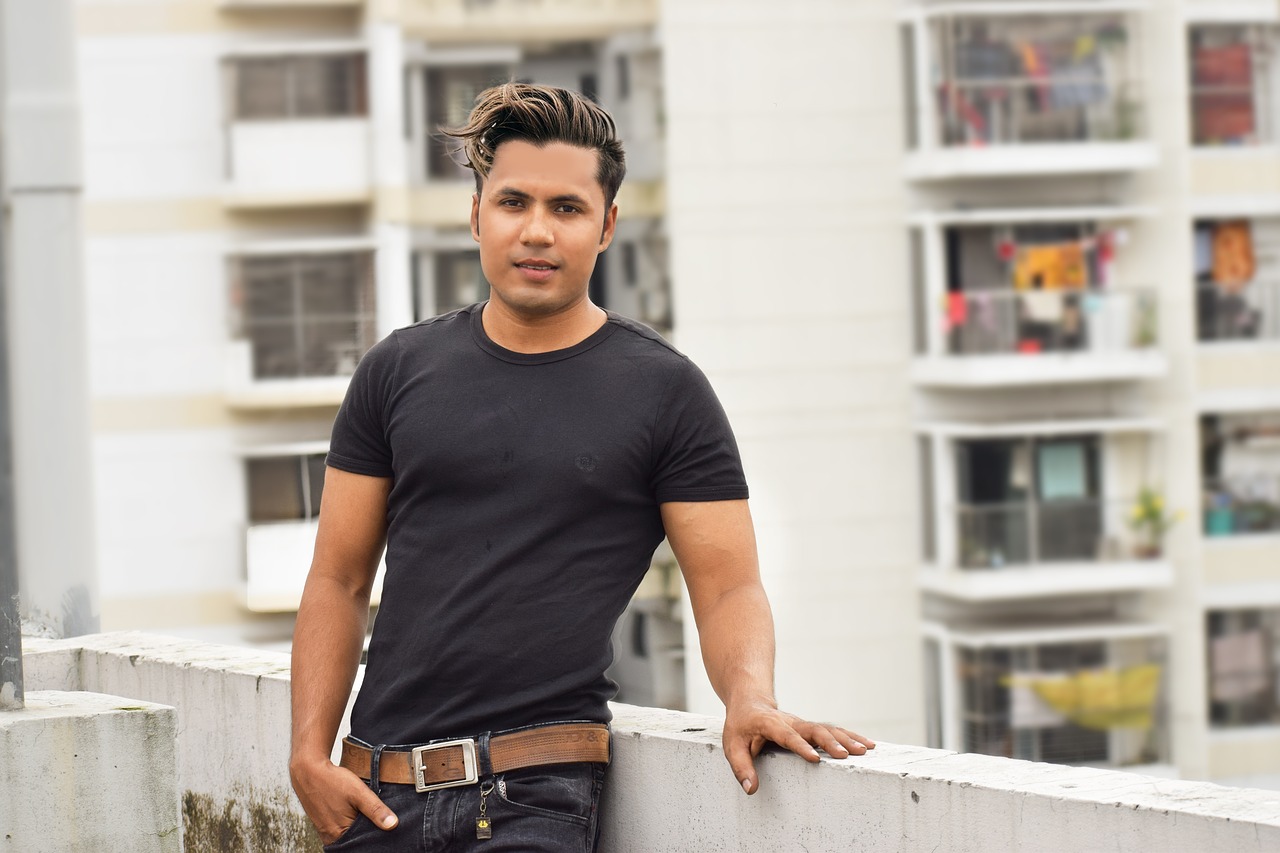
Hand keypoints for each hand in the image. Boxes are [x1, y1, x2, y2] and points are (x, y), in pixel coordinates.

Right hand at [290, 755, 398, 844]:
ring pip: (348, 834)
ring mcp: (325, 831)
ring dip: (357, 826)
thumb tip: (393, 825)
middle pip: (355, 840)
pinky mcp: (322, 823)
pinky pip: (340, 828)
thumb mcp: (358, 793)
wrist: (308, 770)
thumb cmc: (332, 780)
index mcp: (339, 834)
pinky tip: (353, 811)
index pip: (363, 843)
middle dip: (367, 831)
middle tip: (375, 817)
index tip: (383, 826)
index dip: (375, 835)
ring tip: (363, 812)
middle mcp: (330, 837)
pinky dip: (349, 822)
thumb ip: (376, 810)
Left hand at [722, 695, 874, 794]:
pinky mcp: (810, 729)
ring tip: (866, 750)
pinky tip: (868, 744)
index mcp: (770, 724)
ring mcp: (802, 724)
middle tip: (847, 755)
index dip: (800, 746)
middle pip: (813, 729)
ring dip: (846, 738)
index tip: (814, 759)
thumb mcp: (732, 745)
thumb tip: (751, 789)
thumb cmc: (740, 726)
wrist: (751, 702)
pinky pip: (832, 731)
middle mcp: (791, 722)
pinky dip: (850, 736)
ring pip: (827, 728)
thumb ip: (741, 766)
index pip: (787, 735)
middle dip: (831, 742)